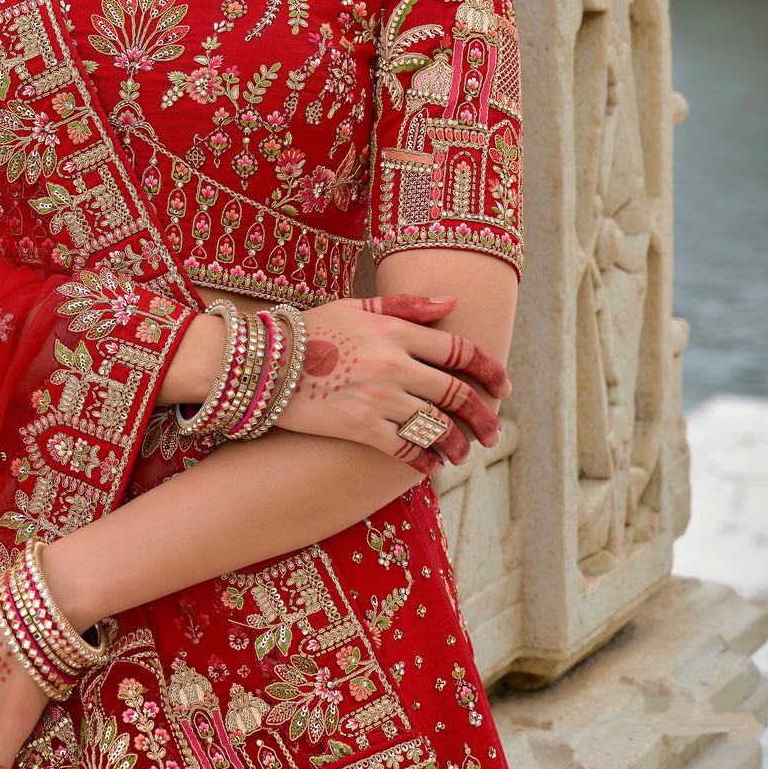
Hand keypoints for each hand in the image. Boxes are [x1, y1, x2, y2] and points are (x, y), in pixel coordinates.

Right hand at [274, 294, 510, 476]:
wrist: (264, 362)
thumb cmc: (310, 330)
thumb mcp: (356, 306)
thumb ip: (406, 305)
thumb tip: (452, 303)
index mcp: (395, 330)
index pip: (460, 350)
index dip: (490, 370)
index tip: (503, 388)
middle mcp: (394, 363)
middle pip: (457, 393)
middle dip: (483, 417)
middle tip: (493, 433)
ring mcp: (379, 397)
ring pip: (437, 427)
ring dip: (458, 444)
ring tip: (464, 453)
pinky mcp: (360, 426)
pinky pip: (405, 449)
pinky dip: (425, 460)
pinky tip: (431, 465)